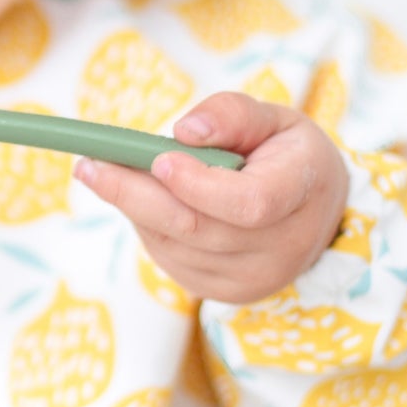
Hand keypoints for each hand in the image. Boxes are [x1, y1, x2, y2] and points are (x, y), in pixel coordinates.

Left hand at [74, 91, 347, 304]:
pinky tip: (140, 200)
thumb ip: (232, 115)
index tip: (159, 159)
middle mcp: (282, 247)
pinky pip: (171, 260)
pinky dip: (147, 227)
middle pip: (196, 228)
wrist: (317, 215)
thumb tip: (184, 131)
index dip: (199, 185)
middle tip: (88, 165)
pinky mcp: (226, 292)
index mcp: (302, 191)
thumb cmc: (285, 155)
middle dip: (134, 193)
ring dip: (133, 207)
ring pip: (175, 245)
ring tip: (105, 172)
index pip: (250, 202)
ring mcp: (253, 277)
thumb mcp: (274, 118)